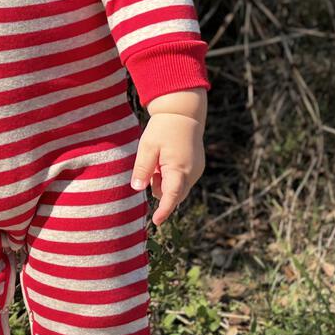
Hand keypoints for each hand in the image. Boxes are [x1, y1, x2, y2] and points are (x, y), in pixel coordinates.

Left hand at [130, 111, 204, 226]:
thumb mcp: (148, 147)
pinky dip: (172, 176)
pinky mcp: (197, 168)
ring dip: (165, 181)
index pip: (171, 197)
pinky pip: (181, 180)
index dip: (164, 211)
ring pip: (177, 188)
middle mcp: (192, 173)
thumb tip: (137, 189)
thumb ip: (142, 169)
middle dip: (160, 188)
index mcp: (179, 169)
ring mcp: (197, 171)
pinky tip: (167, 159)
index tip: (156, 221)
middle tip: (152, 168)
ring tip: (160, 160)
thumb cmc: (163, 129)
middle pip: (173, 195)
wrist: (183, 113)